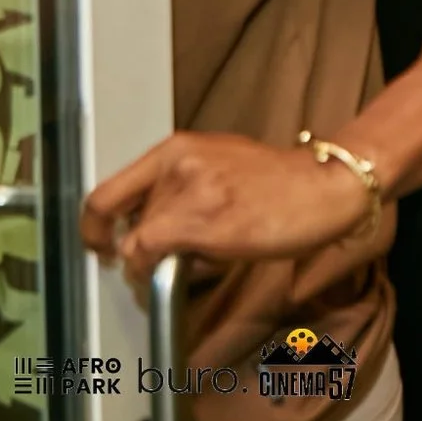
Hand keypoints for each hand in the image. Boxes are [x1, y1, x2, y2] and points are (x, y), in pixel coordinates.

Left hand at [81, 132, 379, 283]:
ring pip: (138, 243)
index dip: (95, 227)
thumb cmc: (284, 183)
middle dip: (141, 249)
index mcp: (179, 147)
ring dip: (159, 262)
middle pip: (126, 224)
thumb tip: (150, 225)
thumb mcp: (222, 164)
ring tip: (204, 257)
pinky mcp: (200, 221)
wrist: (327, 186)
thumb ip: (181, 185)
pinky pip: (150, 257)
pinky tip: (191, 270)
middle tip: (168, 262)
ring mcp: (188, 191)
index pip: (108, 191)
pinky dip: (157, 273)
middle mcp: (177, 163)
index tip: (101, 244)